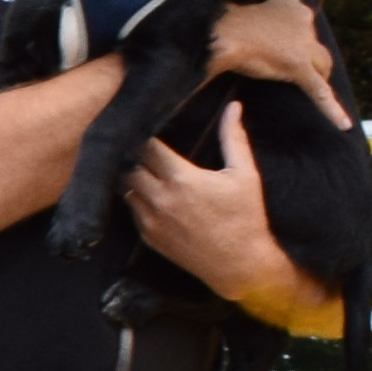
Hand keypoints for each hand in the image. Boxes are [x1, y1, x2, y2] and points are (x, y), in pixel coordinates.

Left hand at [121, 98, 337, 327]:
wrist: (240, 264)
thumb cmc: (246, 217)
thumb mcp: (245, 174)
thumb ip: (234, 137)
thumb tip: (234, 106)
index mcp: (182, 179)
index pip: (147, 147)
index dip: (146, 134)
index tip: (149, 126)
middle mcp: (160, 199)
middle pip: (129, 166)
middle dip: (134, 154)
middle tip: (143, 145)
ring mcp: (151, 220)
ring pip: (126, 188)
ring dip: (133, 177)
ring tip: (145, 167)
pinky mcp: (149, 237)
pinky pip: (132, 210)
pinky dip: (138, 198)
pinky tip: (150, 191)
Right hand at [202, 0, 342, 124]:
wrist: (221, 31)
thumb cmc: (223, 23)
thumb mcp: (242, 12)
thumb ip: (251, 19)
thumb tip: (232, 29)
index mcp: (290, 6)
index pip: (303, 21)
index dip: (297, 37)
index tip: (287, 44)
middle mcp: (303, 21)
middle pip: (316, 45)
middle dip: (312, 58)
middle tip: (301, 70)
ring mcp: (303, 45)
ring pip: (322, 64)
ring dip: (319, 75)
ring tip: (311, 88)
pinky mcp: (299, 67)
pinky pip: (319, 91)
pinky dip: (332, 109)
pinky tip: (343, 124)